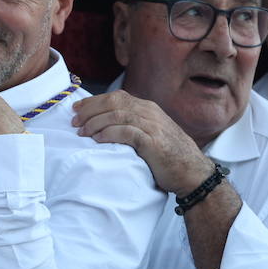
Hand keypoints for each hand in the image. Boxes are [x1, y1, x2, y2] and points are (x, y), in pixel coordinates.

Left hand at [71, 90, 213, 193]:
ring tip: (83, 133)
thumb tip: (104, 126)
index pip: (116, 97)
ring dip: (96, 123)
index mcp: (148, 108)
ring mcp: (152, 125)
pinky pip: (126, 132)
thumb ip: (132, 126)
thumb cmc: (168, 156)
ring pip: (117, 115)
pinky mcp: (153, 141)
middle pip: (114, 102)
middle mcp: (149, 112)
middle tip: (75, 122)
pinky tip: (98, 140)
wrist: (192, 172)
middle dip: (90, 111)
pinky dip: (109, 134)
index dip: (94, 102)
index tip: (77, 110)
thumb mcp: (150, 134)